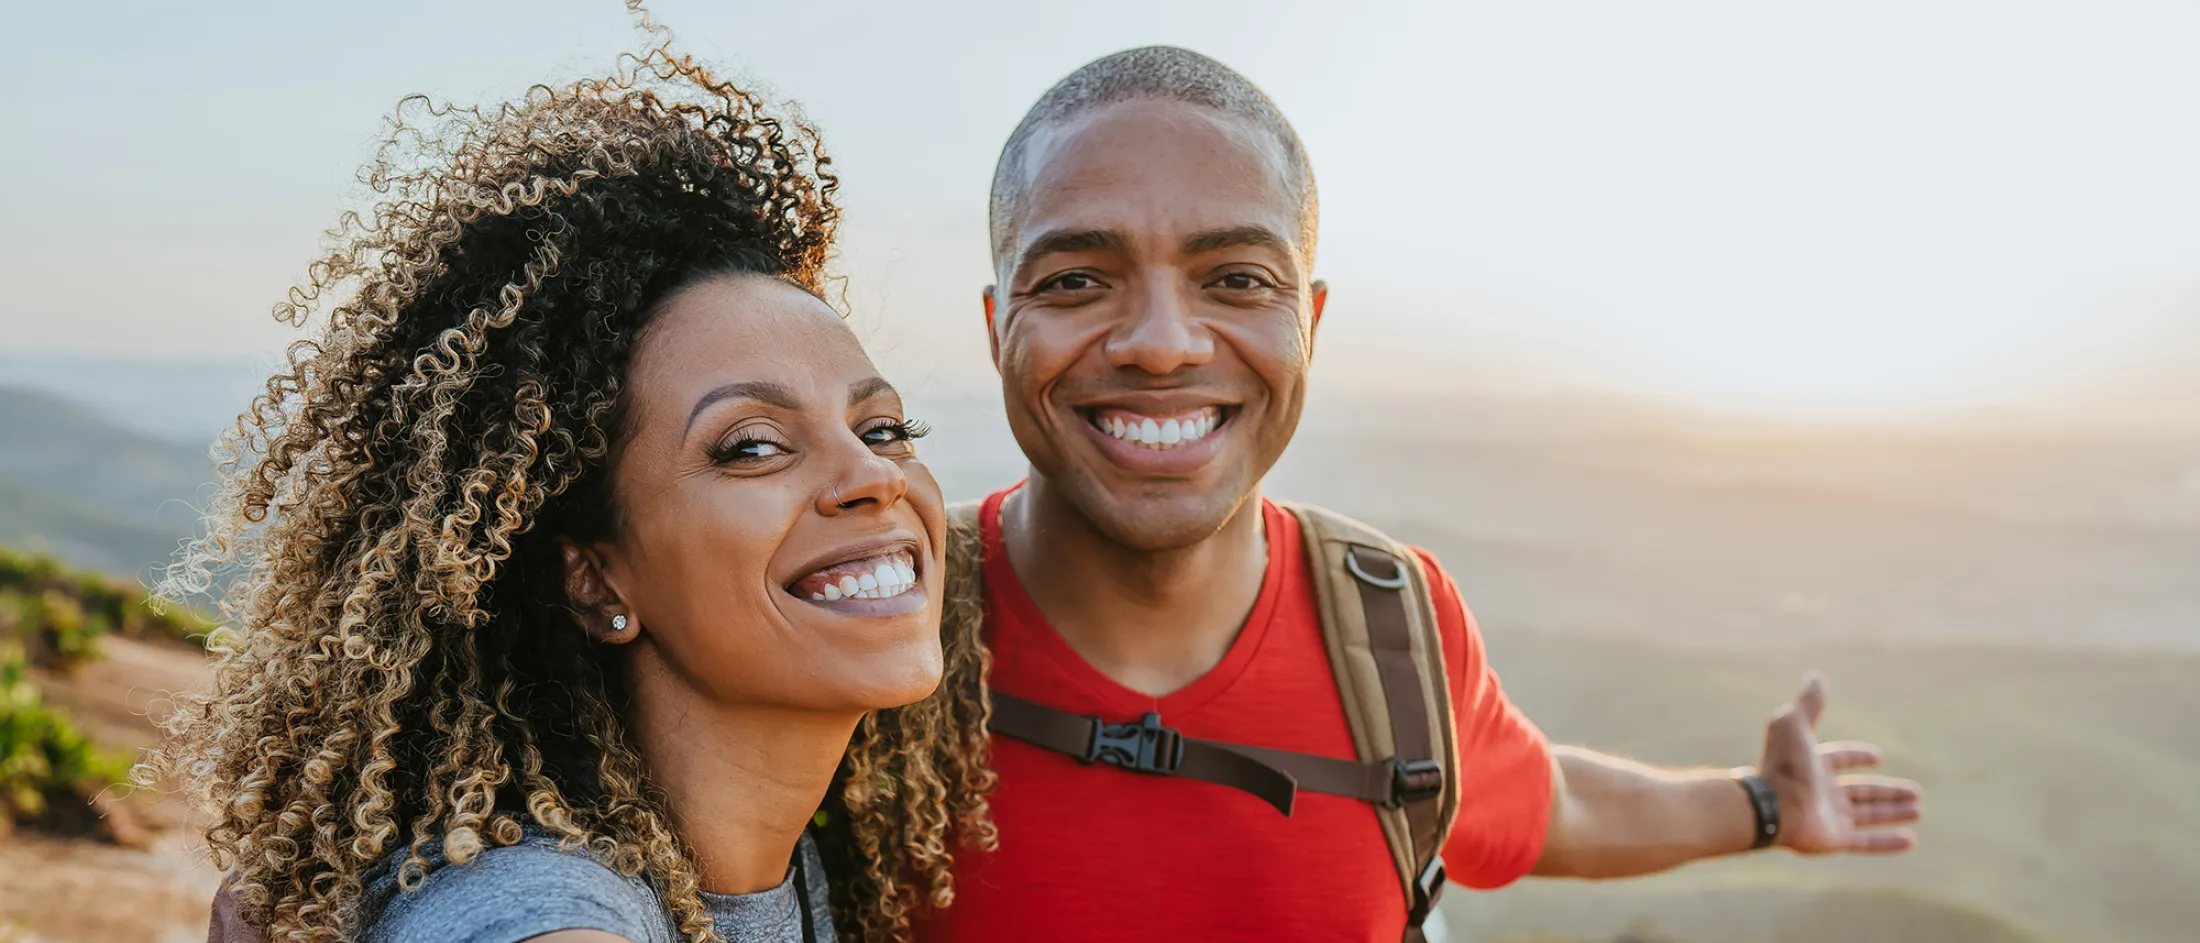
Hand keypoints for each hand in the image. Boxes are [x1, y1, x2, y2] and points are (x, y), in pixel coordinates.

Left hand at [1756, 673, 1922, 854]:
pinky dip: (1888, 843)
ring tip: (1919, 810)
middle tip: (1917, 792)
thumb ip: (1809, 703)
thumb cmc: (1783, 763)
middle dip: (1888, 791)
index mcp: (1812, 765)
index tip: (1877, 755)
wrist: (1773, 805)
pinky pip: (1866, 843)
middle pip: (1861, 791)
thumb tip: (1816, 677)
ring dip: (1893, 812)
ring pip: (1868, 815)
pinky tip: (1910, 842)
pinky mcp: (1835, 840)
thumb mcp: (1794, 724)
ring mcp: (1829, 817)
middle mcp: (1822, 792)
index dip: (1857, 755)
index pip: (1839, 760)